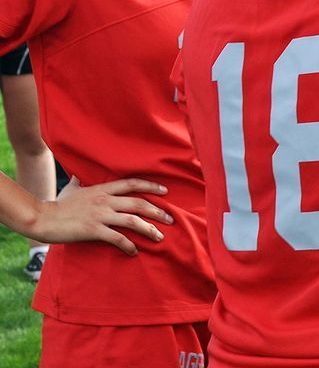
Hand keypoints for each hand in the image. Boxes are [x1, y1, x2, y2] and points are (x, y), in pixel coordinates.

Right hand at [31, 177, 172, 255]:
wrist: (42, 218)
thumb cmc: (57, 205)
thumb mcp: (72, 188)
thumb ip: (81, 181)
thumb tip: (80, 174)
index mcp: (102, 189)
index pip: (132, 183)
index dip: (151, 186)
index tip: (165, 191)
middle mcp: (105, 200)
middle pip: (138, 203)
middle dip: (158, 211)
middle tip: (170, 219)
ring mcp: (100, 215)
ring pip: (133, 221)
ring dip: (149, 229)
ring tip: (159, 237)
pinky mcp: (93, 230)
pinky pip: (117, 238)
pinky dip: (128, 245)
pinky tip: (134, 251)